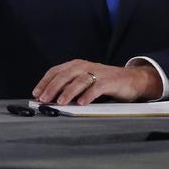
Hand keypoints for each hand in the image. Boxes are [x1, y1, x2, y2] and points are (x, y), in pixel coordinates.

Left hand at [32, 59, 161, 104]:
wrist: (132, 80)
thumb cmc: (104, 82)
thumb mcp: (84, 81)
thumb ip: (69, 87)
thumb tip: (49, 98)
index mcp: (76, 65)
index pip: (55, 71)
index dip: (44, 82)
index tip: (36, 93)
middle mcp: (84, 66)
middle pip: (64, 75)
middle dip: (52, 88)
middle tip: (44, 99)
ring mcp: (97, 73)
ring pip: (79, 81)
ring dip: (68, 92)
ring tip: (60, 102)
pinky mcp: (109, 81)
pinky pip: (96, 88)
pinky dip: (88, 95)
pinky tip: (81, 103)